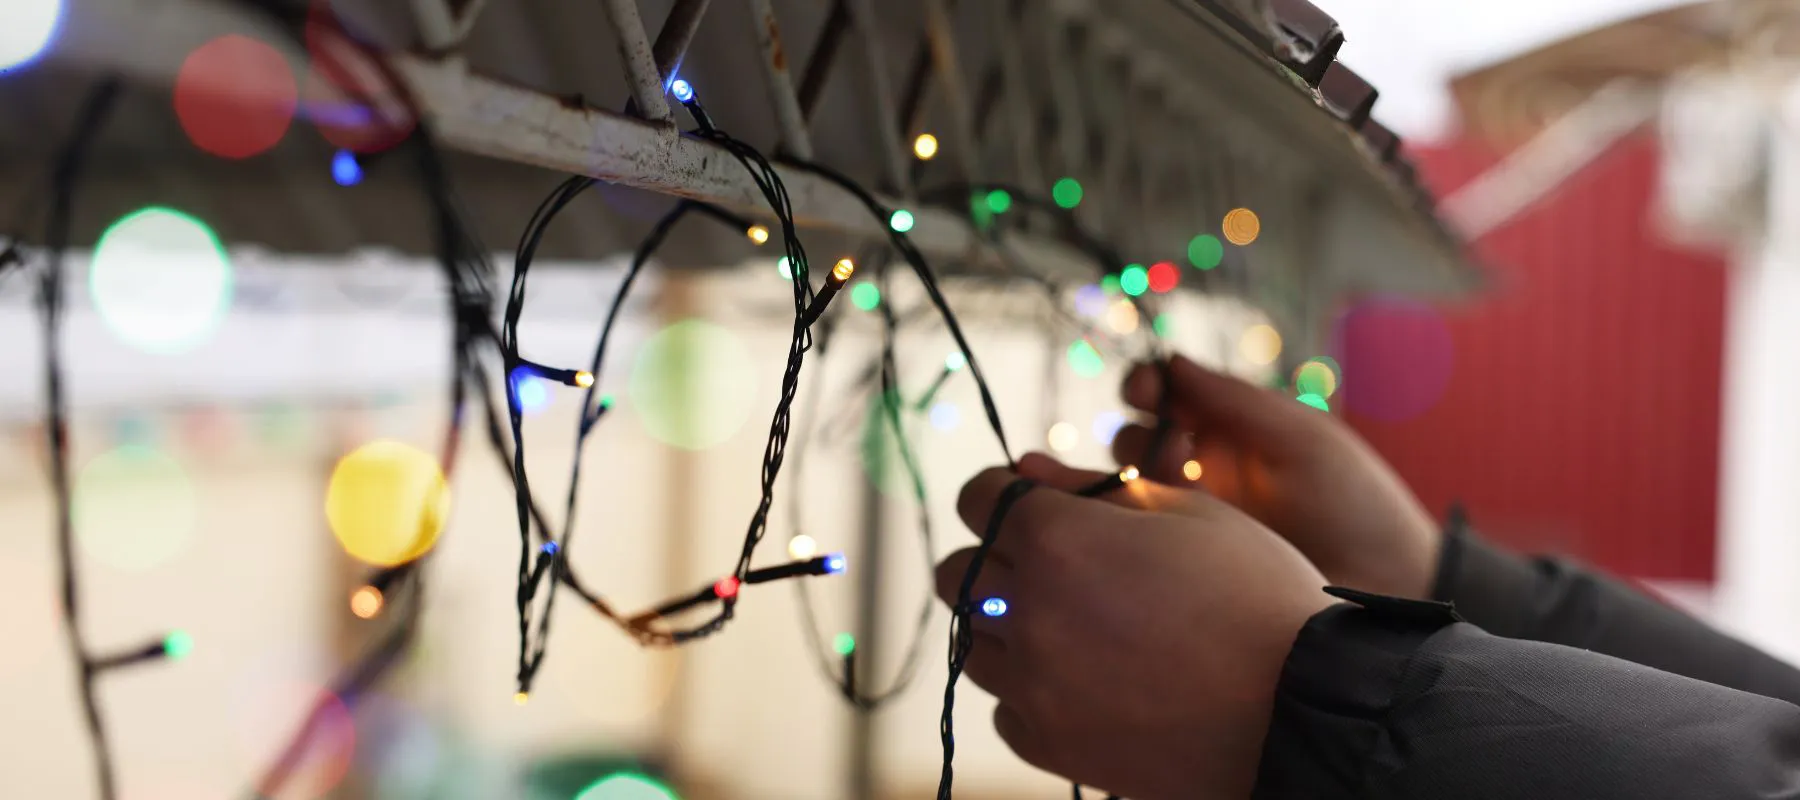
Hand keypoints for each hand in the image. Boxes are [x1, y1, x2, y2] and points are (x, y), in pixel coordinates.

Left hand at [936, 453, 1331, 799]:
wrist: (1301, 708)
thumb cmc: (1255, 594)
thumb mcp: (1188, 511)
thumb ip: (1094, 486)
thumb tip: (1024, 468)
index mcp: (1058, 538)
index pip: (977, 497)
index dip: (1000, 493)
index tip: (1027, 505)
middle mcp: (1030, 609)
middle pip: (957, 573)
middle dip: (993, 559)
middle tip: (1050, 568)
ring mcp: (1033, 684)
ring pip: (974, 643)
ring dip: (1008, 628)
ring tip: (1076, 629)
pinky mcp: (1048, 743)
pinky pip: (1005, 708)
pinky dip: (1032, 693)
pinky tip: (1086, 682)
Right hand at [1114, 355, 1440, 599]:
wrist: (1388, 583)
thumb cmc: (1356, 501)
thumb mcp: (1301, 437)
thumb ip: (1235, 399)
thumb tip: (1171, 359)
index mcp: (1234, 426)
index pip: (1168, 393)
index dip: (1146, 385)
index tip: (1144, 391)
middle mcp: (1207, 466)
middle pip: (1136, 437)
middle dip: (1140, 435)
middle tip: (1174, 450)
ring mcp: (1197, 514)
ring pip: (1133, 484)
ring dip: (1138, 474)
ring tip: (1179, 485)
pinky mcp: (1193, 557)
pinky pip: (1146, 532)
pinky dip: (1139, 518)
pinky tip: (1163, 520)